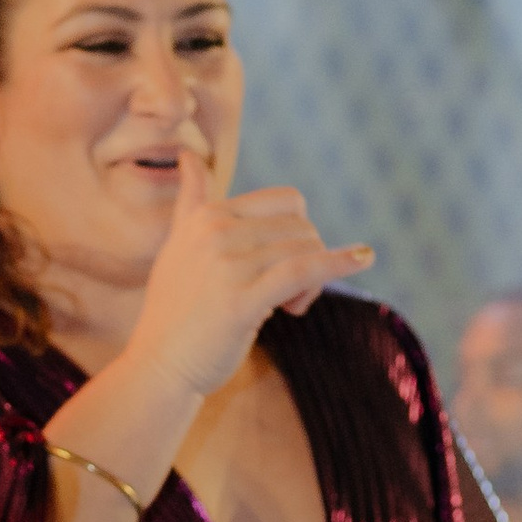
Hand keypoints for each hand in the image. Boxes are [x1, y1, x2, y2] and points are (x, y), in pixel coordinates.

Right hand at [122, 146, 374, 403]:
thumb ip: (191, 200)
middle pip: (301, 228)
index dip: (298, 233)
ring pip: (305, 251)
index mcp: (207, 215)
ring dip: (313, 283)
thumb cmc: (174, 312)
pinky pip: (304, 271)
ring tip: (290, 308)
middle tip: (289, 298)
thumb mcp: (177, 245)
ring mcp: (227, 265)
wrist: (157, 367)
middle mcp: (215, 232)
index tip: (284, 267)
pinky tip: (364, 258)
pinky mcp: (241, 301)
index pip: (286, 203)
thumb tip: (190, 154)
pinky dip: (340, 264)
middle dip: (309, 259)